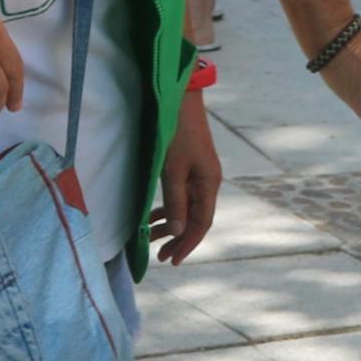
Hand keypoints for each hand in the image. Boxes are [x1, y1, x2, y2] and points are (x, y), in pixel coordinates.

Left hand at [154, 87, 221, 262]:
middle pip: (195, 219)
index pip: (201, 223)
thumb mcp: (173, 171)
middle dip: (178, 238)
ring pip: (187, 208)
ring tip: (151, 238)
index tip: (173, 260)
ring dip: (171, 224)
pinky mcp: (189, 167)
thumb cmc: (176, 133)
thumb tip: (177, 231)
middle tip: (160, 255)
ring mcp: (199, 175)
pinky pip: (181, 196)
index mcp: (209, 185)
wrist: (180, 100)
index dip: (188, 243)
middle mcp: (208, 183)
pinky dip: (169, 208)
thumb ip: (175, 202)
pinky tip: (154, 216)